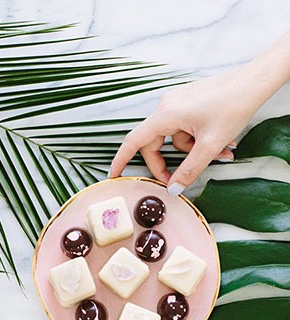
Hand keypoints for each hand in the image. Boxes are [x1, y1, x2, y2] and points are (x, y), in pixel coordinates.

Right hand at [109, 67, 263, 194]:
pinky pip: (182, 128)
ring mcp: (176, 102)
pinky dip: (196, 139)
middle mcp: (166, 106)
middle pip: (154, 143)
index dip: (121, 160)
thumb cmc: (234, 105)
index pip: (133, 141)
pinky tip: (218, 140)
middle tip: (179, 179)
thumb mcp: (210, 145)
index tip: (114, 174)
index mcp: (166, 114)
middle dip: (168, 162)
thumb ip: (189, 170)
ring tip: (219, 152)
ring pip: (172, 137)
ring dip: (191, 150)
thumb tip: (173, 188)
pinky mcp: (186, 102)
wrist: (255, 81)